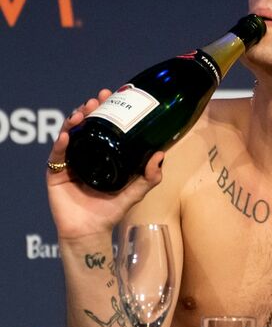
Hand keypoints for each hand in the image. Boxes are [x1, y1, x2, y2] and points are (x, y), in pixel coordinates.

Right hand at [47, 89, 163, 240]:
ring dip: (75, 120)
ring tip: (83, 112)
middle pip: (86, 124)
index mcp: (104, 153)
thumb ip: (150, 176)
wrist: (91, 232)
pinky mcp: (56, 173)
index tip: (115, 93)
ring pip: (70, 134)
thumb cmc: (111, 211)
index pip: (105, 124)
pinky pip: (57, 155)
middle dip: (91, 108)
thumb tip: (160, 154)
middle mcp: (87, 153)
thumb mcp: (136, 191)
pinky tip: (68, 135)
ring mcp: (70, 162)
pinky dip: (61, 143)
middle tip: (98, 99)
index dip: (108, 108)